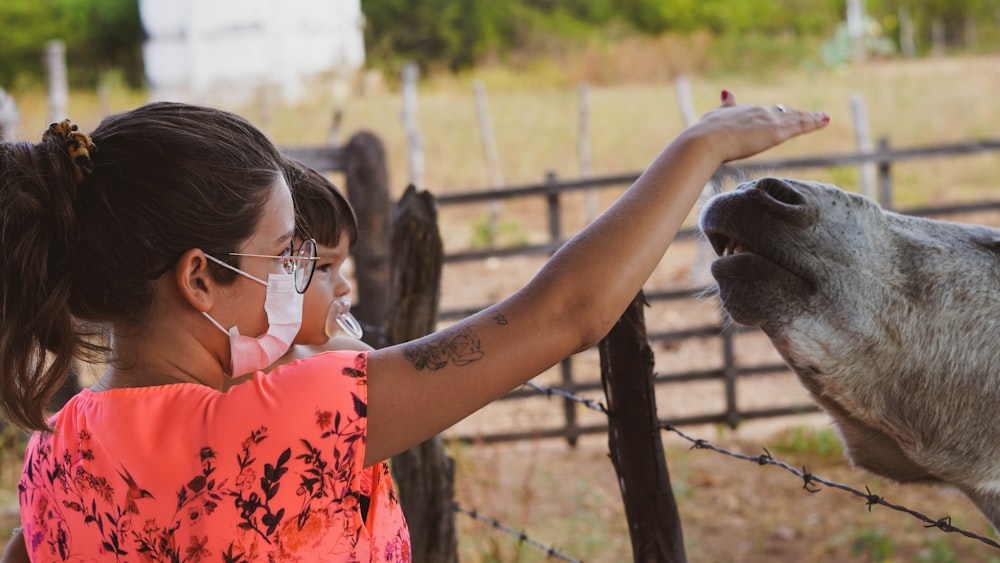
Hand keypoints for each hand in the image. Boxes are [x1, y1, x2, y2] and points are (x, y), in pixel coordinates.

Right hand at [680, 90, 828, 163]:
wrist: (706, 140)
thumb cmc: (705, 133)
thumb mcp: (714, 115)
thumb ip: (724, 106)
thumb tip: (727, 90)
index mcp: (745, 110)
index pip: (766, 113)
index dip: (779, 113)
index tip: (787, 113)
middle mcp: (759, 112)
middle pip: (784, 113)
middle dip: (799, 114)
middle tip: (814, 115)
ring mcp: (768, 121)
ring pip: (796, 118)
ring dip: (811, 117)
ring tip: (824, 117)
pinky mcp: (775, 132)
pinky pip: (800, 126)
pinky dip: (814, 122)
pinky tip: (825, 120)